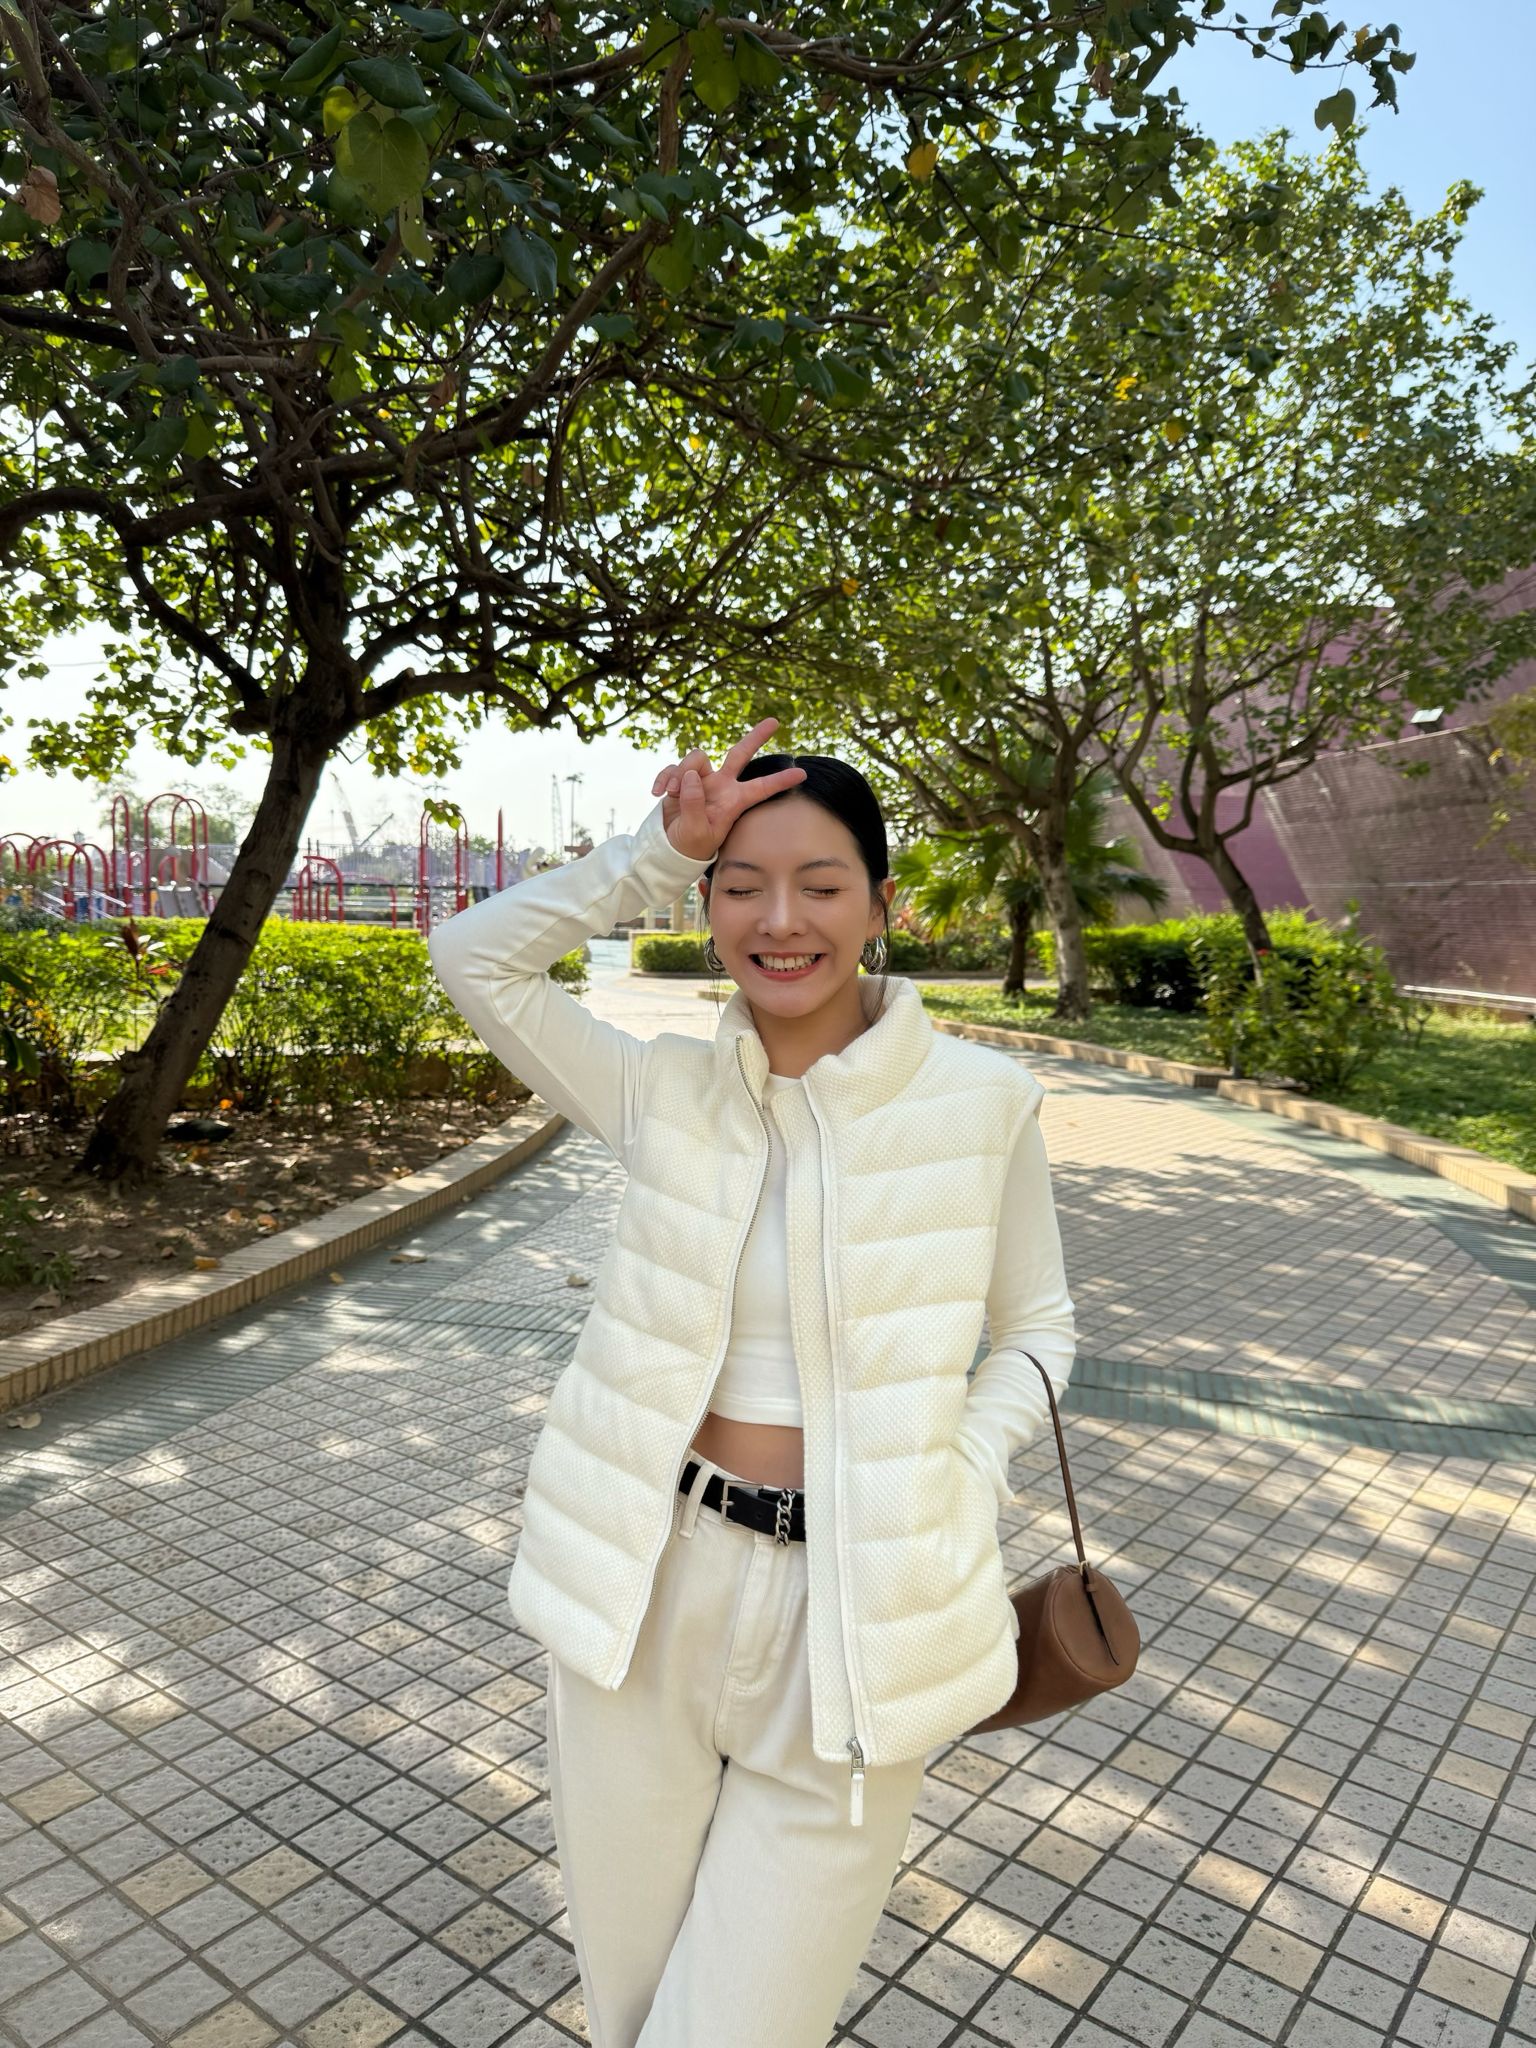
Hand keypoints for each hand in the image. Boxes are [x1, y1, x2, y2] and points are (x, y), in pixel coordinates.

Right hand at [649, 718, 807, 860]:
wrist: (669, 845)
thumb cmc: (690, 845)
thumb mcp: (695, 832)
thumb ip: (694, 805)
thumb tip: (691, 776)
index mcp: (733, 801)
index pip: (760, 788)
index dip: (780, 781)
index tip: (802, 773)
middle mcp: (721, 785)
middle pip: (740, 754)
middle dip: (756, 737)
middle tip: (775, 722)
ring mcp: (702, 780)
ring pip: (697, 758)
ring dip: (680, 773)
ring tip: (670, 795)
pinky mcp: (682, 778)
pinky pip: (673, 768)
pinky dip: (663, 778)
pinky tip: (657, 793)